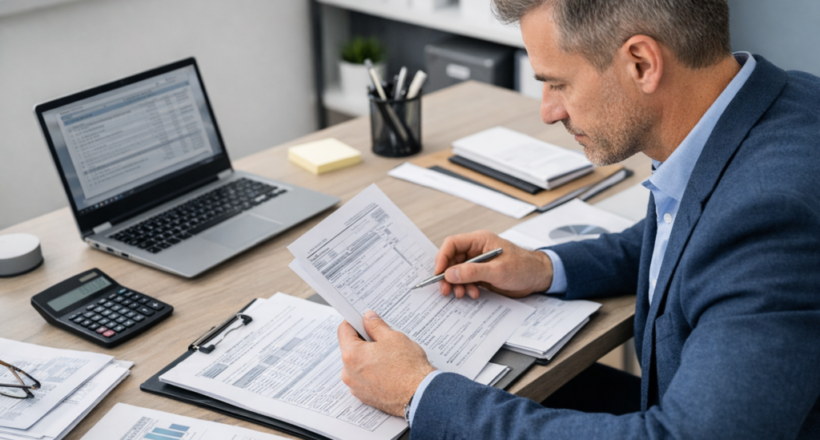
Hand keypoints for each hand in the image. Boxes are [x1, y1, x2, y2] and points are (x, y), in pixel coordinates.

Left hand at [338, 310, 435, 416]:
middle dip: (364, 341)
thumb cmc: (408, 368)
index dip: (354, 321)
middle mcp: (348, 373)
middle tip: (381, 338)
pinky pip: (364, 379)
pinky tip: (388, 370)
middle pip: (350, 348)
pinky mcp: (365, 397)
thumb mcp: (392, 338)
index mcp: (352, 355)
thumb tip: (369, 318)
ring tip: (388, 356)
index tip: (363, 320)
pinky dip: (372, 372)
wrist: (420, 395)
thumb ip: (376, 326)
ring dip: (368, 357)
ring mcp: (356, 387)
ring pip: (357, 364)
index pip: (344, 330)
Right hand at [436, 230, 553, 298]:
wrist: (539, 278)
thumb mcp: (497, 270)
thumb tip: (450, 273)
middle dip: (448, 276)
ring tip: (462, 294)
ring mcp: (479, 263)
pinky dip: (466, 288)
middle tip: (446, 290)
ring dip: (457, 284)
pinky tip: (473, 294)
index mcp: (480, 240)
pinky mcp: (482, 274)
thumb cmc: (524, 267)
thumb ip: (472, 272)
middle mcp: (477, 250)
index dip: (442, 258)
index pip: (452, 244)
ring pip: (458, 272)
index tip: (438, 273)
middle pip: (452, 260)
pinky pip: (466, 280)